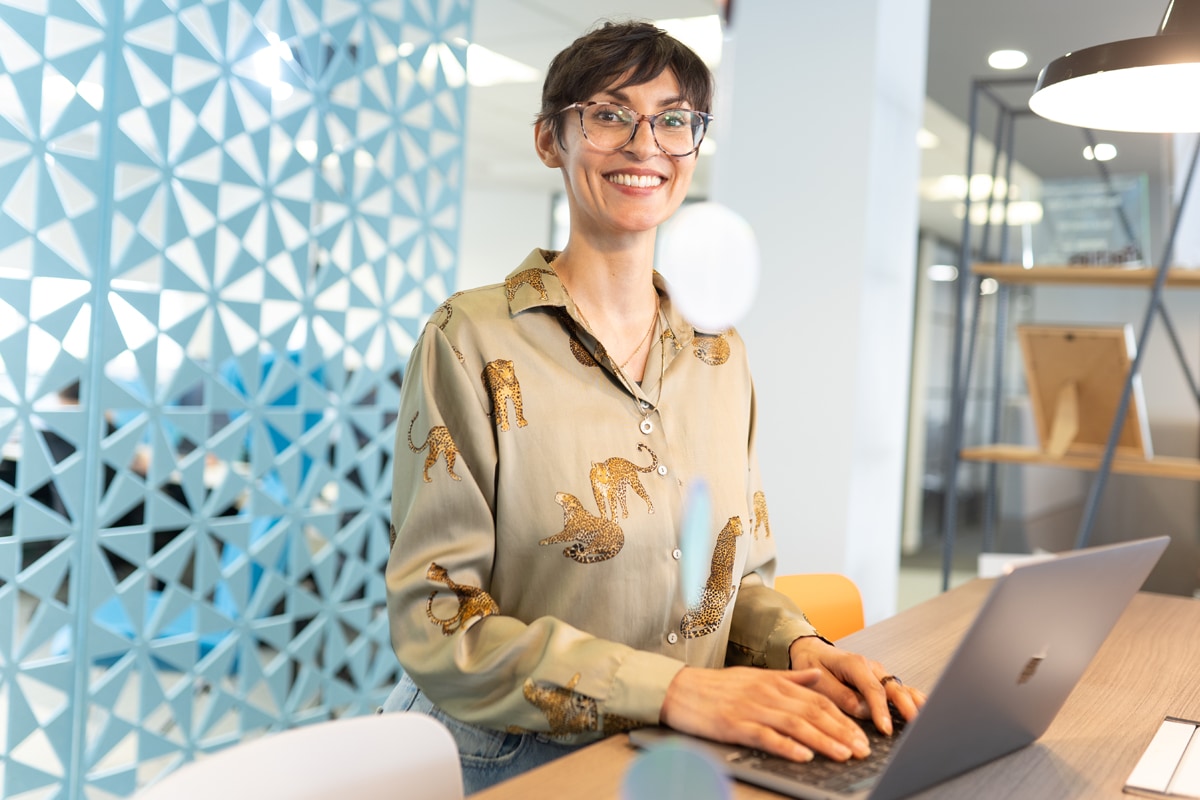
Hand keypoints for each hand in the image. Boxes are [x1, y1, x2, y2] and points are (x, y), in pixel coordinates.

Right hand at [660, 666, 872, 762]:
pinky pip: (766, 736)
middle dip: (841, 732)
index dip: (842, 719)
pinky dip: (786, 746)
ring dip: (823, 740)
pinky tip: (803, 756)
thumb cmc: (716, 686)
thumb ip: (789, 678)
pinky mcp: (734, 725)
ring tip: (843, 754)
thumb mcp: (756, 676)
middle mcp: (767, 693)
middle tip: (862, 750)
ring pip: (795, 724)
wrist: (679, 689)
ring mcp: (751, 709)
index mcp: (774, 682)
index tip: (861, 735)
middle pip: (812, 712)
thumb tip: (817, 677)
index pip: (818, 700)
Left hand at [787, 637, 925, 735]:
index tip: (886, 729)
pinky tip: (925, 708)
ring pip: (901, 687)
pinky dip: (913, 699)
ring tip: (928, 718)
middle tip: (916, 726)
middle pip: (894, 688)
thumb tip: (864, 711)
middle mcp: (871, 667)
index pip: (873, 690)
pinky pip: (900, 689)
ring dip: (915, 703)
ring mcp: (878, 672)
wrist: (811, 650)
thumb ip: (841, 696)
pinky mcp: (881, 679)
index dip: (881, 711)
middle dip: (907, 707)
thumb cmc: (813, 664)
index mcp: (855, 664)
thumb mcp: (819, 681)